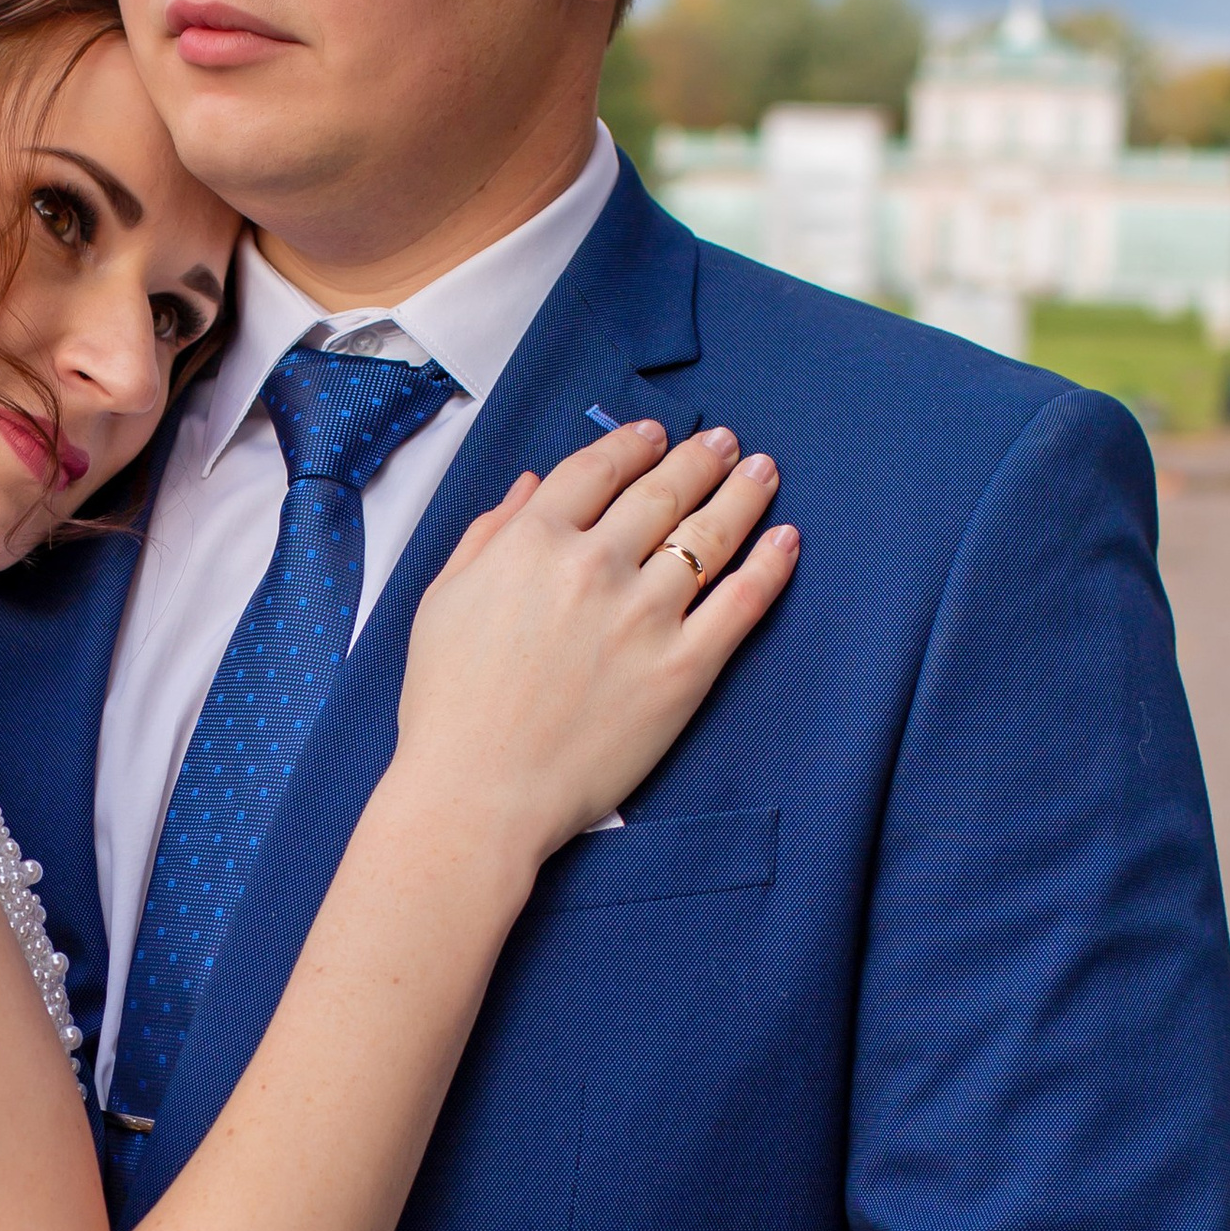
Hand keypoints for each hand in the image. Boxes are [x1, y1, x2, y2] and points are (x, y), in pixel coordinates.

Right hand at [397, 418, 795, 871]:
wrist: (476, 796)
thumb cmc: (447, 708)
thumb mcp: (442, 602)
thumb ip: (487, 535)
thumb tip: (531, 486)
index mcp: (531, 543)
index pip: (597, 470)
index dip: (632, 444)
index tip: (655, 434)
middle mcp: (593, 566)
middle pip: (662, 491)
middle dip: (698, 458)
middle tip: (723, 442)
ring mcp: (644, 616)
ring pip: (710, 533)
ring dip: (743, 492)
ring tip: (762, 472)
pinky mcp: (684, 670)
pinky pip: (742, 601)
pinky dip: (771, 564)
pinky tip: (786, 539)